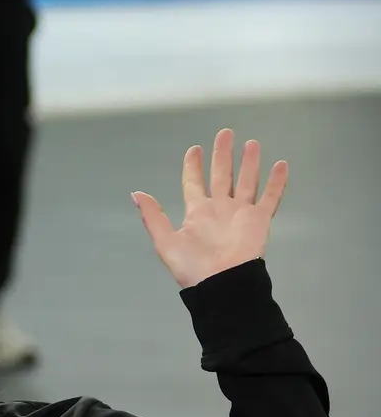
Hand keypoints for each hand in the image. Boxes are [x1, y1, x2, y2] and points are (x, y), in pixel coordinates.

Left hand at [132, 128, 288, 289]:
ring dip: (249, 163)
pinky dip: (276, 181)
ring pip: (246, 181)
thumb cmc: (192, 267)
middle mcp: (220, 209)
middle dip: (222, 154)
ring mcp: (241, 213)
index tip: (194, 149)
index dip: (193, 166)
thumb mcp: (165, 241)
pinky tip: (280, 165)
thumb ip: (153, 216)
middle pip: (221, 175)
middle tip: (225, 133)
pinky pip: (270, 197)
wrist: (221, 283)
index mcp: (197, 213)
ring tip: (252, 143)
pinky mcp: (260, 219)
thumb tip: (136, 194)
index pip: (194, 183)